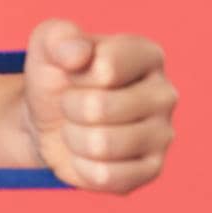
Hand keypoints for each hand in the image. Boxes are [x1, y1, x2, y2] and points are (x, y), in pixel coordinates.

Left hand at [22, 19, 177, 193]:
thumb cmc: (55, 76)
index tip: (74, 71)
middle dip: (70, 108)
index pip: (105, 67)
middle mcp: (164, 94)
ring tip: (78, 127)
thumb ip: (58, 36)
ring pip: (101, 145)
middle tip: (72, 104)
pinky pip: (106, 176)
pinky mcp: (152, 170)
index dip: (72, 73)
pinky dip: (81, 166)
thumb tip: (78, 55)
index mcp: (147, 55)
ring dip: (73, 138)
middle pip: (100, 108)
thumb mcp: (46, 45)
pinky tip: (86, 153)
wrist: (47, 119)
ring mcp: (163, 134)